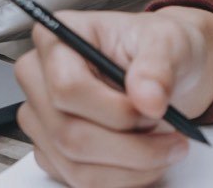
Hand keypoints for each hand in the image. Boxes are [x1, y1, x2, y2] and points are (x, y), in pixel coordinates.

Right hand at [15, 6, 212, 187]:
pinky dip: (122, 178)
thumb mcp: (167, 40)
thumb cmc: (159, 46)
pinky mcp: (52, 150)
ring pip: (76, 165)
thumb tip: (148, 98)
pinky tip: (147, 159)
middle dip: (130, 146)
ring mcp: (43, 118)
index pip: (66, 87)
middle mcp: (40, 78)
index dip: (113, 110)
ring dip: (131, 167)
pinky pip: (82, 181)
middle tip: (172, 135)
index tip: (153, 110)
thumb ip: (157, 65)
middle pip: (69, 134)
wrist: (168, 69)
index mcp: (58, 39)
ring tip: (165, 146)